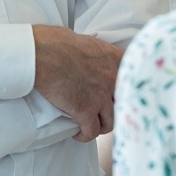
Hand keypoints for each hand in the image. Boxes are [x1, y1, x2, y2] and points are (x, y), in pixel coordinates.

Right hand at [31, 25, 122, 141]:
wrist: (40, 53)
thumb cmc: (54, 42)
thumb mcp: (84, 41)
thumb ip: (94, 52)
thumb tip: (87, 55)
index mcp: (114, 58)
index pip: (135, 77)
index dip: (129, 88)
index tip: (120, 94)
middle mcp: (113, 78)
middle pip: (126, 102)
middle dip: (117, 108)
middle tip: (105, 111)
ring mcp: (101, 96)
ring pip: (112, 121)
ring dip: (102, 124)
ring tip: (92, 124)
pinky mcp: (86, 111)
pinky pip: (91, 132)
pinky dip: (85, 135)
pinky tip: (78, 133)